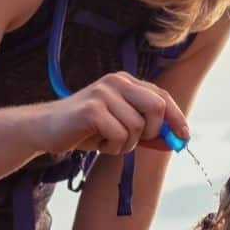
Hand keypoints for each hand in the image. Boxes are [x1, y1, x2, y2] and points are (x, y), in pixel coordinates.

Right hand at [38, 72, 188, 155]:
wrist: (45, 130)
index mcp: (126, 82)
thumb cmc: (85, 130)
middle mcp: (117, 82)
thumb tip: (175, 142)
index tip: (184, 138)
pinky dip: (113, 147)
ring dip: (127, 145)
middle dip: (153, 132)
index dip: (177, 119)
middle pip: (157, 107)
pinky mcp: (92, 109)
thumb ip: (148, 134)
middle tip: (136, 141)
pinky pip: (120, 135)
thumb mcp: (121, 129)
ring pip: (138, 127)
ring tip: (109, 143)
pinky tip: (99, 144)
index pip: (163, 97)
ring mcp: (104, 93)